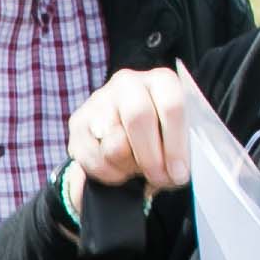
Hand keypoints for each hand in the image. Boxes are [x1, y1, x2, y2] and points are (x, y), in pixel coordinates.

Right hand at [65, 65, 199, 194]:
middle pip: (139, 118)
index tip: (178, 173)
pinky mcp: (78, 122)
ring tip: (137, 168)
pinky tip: (119, 169)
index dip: (176, 145)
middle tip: (158, 178)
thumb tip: (174, 172)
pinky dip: (110, 174)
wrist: (124, 143)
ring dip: (129, 167)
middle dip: (151, 158)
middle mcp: (129, 83)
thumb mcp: (178, 142)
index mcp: (161, 82)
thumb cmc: (160, 141)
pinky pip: (94, 159)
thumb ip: (180, 152)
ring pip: (114, 144)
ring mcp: (100, 100)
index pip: (172, 106)